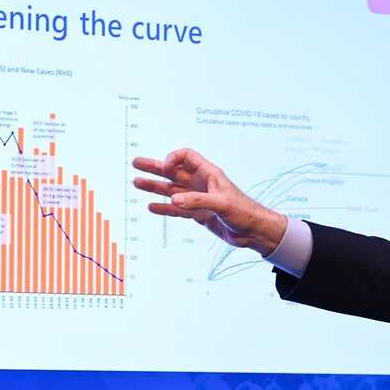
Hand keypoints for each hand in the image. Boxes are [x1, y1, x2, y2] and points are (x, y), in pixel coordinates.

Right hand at [132, 149, 287, 255]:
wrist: (254, 231)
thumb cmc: (244, 211)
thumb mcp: (222, 204)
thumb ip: (197, 201)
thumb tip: (172, 199)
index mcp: (209, 174)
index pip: (186, 157)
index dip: (173, 158)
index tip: (165, 168)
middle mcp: (201, 184)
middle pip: (173, 171)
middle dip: (155, 167)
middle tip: (136, 163)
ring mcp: (198, 199)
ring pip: (172, 190)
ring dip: (155, 187)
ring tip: (136, 182)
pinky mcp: (198, 214)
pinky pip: (176, 209)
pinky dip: (164, 208)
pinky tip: (151, 207)